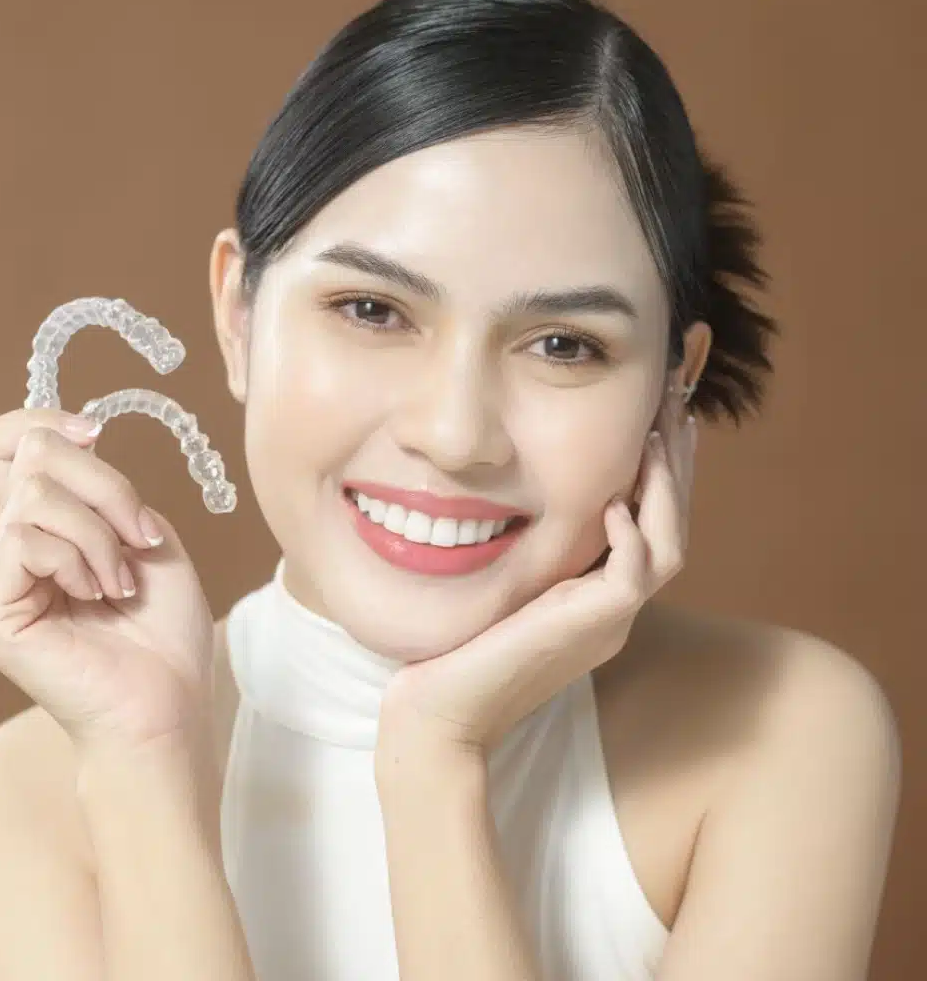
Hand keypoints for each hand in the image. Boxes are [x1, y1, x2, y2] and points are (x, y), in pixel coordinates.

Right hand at [0, 409, 215, 755]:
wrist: (167, 700)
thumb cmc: (164, 630)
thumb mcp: (148, 537)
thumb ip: (105, 491)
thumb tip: (71, 445)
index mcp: (44, 528)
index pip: (1, 444)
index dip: (40, 420)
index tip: (94, 434)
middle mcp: (9, 548)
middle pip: (30, 453)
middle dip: (104, 483)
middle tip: (140, 536)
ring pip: (35, 496)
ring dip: (100, 533)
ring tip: (121, 582)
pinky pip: (25, 540)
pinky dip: (78, 559)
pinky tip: (97, 596)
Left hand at [376, 398, 697, 765]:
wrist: (440, 715)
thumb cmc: (455, 649)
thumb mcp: (499, 585)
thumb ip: (526, 551)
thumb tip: (519, 493)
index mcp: (597, 599)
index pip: (648, 525)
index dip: (659, 473)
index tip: (658, 418)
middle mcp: (614, 610)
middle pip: (671, 527)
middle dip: (676, 462)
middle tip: (675, 402)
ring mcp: (610, 623)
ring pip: (669, 547)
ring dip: (666, 488)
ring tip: (658, 435)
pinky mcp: (593, 630)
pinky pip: (633, 576)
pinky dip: (631, 535)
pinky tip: (612, 500)